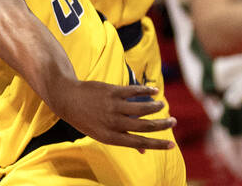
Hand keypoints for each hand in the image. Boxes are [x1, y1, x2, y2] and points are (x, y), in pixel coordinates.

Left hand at [52, 80, 174, 150]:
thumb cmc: (87, 119)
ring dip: (155, 107)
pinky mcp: (111, 91)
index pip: (139, 143)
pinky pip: (133, 91)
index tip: (172, 145)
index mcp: (111, 137)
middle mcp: (113, 123)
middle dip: (162, 125)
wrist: (67, 99)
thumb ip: (123, 140)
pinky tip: (154, 90)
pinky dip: (146, 90)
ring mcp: (112, 106)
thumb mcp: (101, 134)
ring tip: (163, 106)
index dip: (157, 144)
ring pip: (141, 108)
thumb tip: (144, 151)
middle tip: (173, 122)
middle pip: (144, 126)